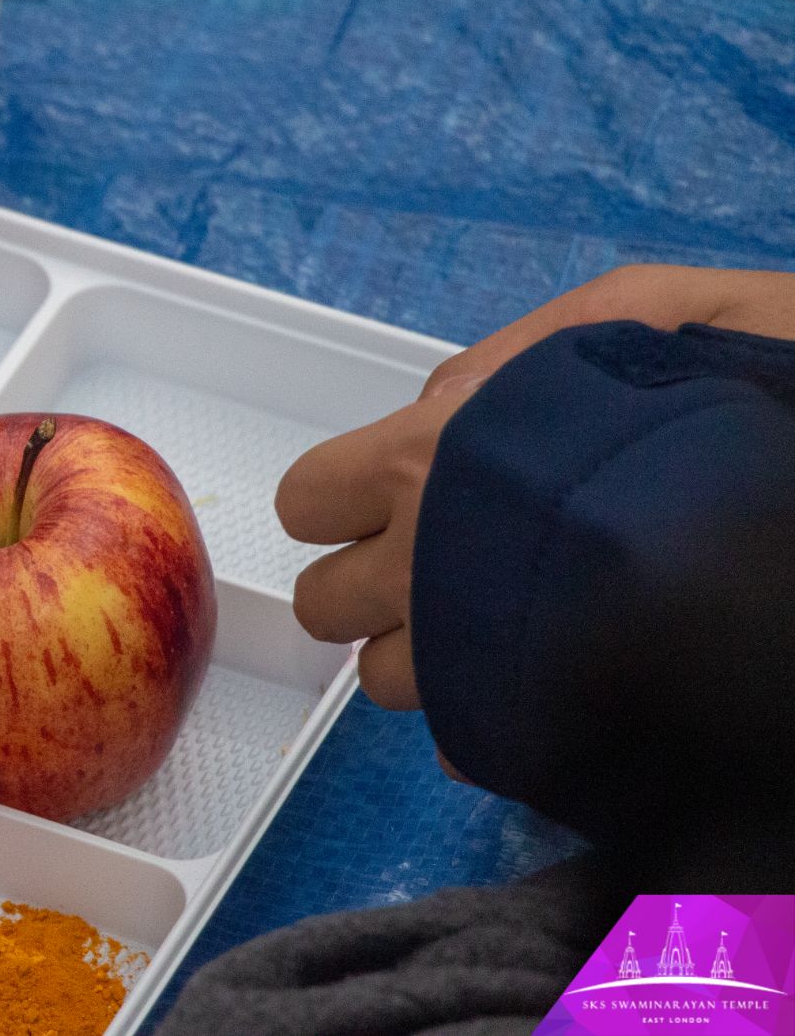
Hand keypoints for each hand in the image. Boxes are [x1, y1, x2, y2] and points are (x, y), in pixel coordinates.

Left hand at [278, 265, 794, 719]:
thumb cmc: (755, 403)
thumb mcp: (649, 315)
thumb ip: (521, 355)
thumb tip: (448, 399)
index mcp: (433, 461)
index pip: (308, 498)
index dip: (344, 496)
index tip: (392, 493)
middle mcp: (430, 570)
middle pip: (328, 605)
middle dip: (370, 586)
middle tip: (439, 561)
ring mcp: (477, 663)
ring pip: (391, 682)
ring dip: (429, 653)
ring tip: (509, 616)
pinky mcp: (540, 732)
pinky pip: (466, 743)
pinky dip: (487, 717)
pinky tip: (545, 676)